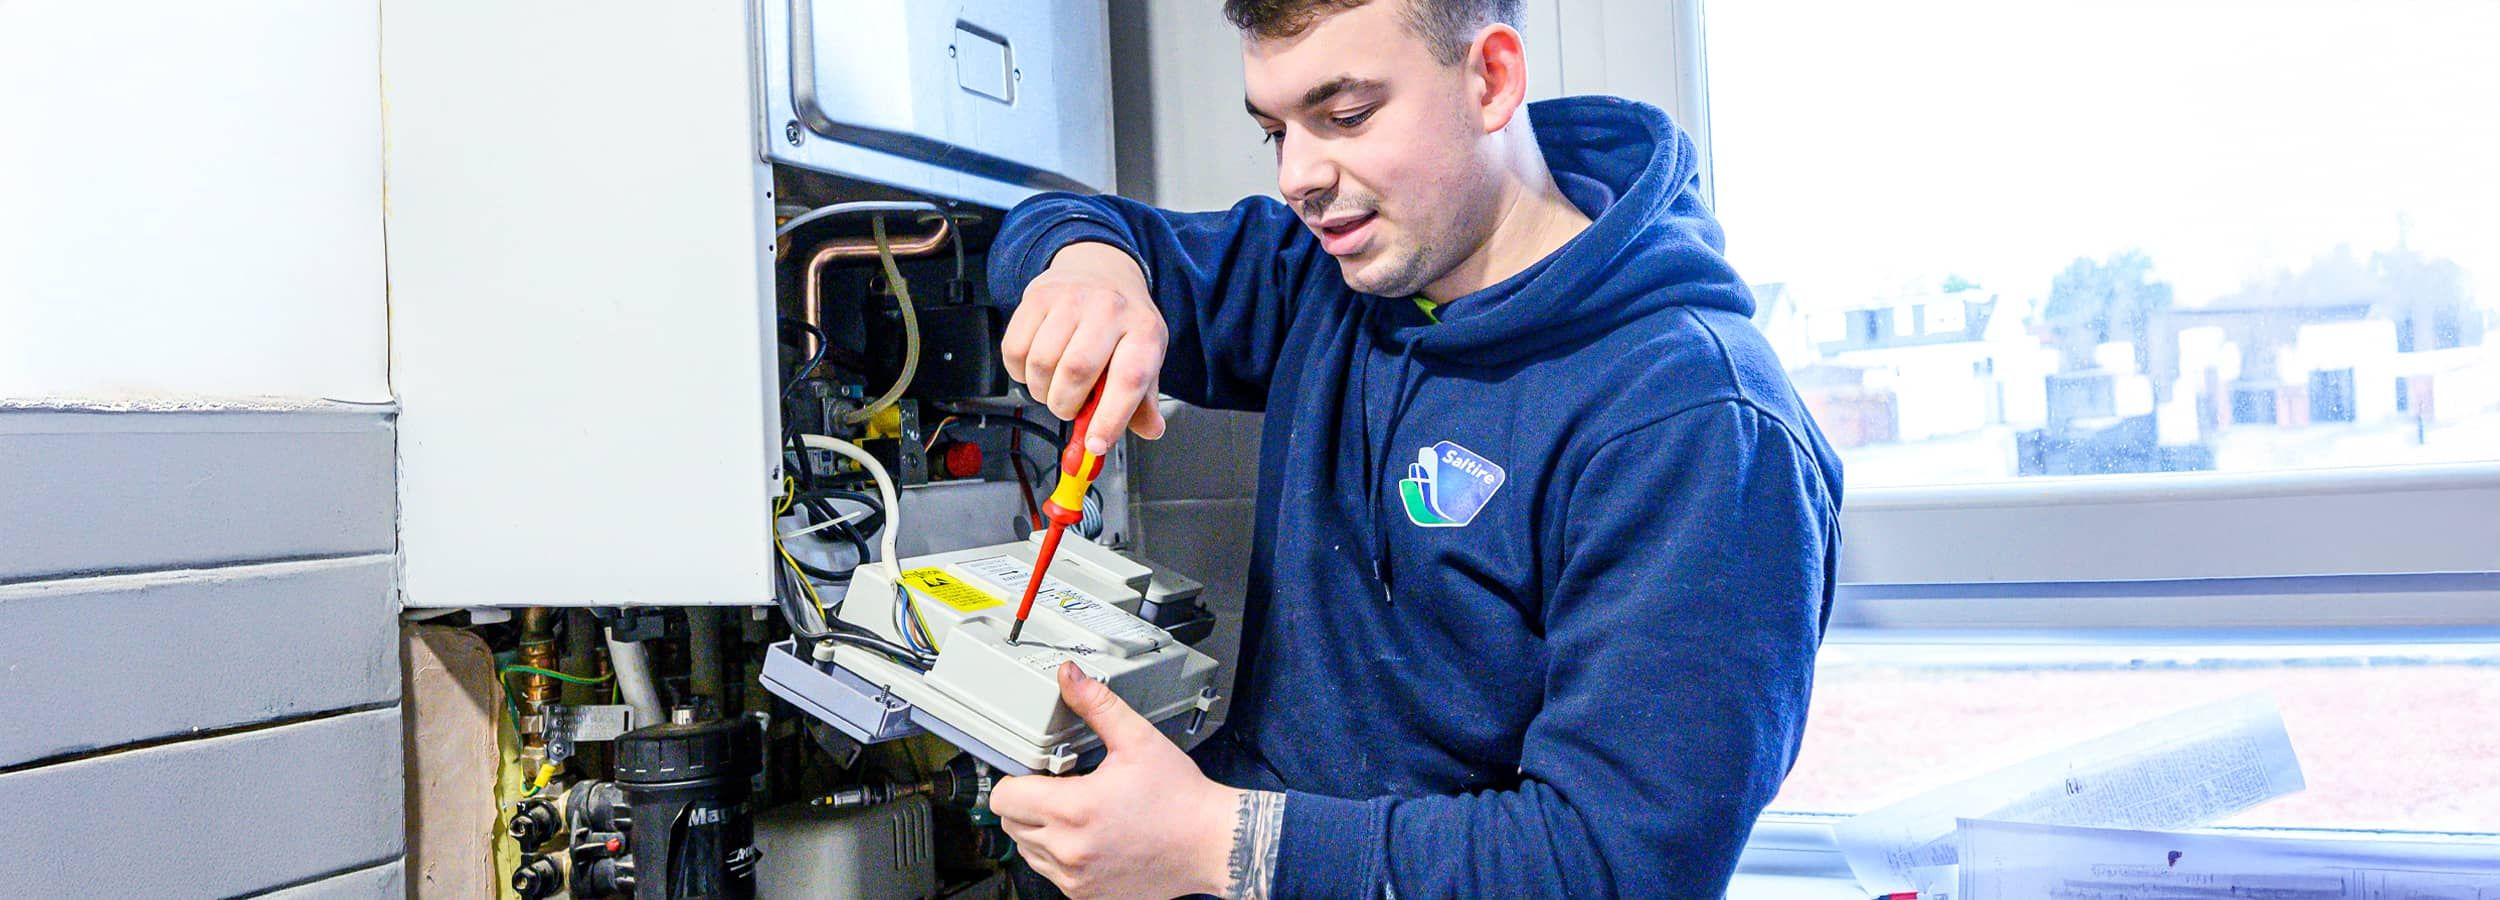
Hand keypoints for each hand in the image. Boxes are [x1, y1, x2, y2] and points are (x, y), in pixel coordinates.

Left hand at [991, 663, 1238, 898]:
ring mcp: (1075, 877)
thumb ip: (1098, 705)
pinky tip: (1088, 834)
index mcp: (1074, 810)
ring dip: (1040, 828)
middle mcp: (1069, 849)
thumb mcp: (1138, 740)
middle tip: (1063, 786)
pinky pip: (1049, 871)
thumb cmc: (1181, 797)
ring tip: (1078, 811)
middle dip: (1028, 800)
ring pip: (1026, 849)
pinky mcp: (1084, 893)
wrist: (1211, 843)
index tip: (1040, 770)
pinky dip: (1059, 852)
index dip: (1018, 776)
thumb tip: (1071, 678)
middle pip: (1010, 823)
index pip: (1005, 797)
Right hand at [1001, 241, 1169, 453]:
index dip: (1110, 419)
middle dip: (1066, 405)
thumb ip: (1144, 400)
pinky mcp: (1037, 297)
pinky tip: (1036, 367)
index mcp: (1144, 331)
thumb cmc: (1123, 323)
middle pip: (1076, 371)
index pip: (1129, 379)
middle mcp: (1109, 309)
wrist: (1100, 269)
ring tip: (1055, 385)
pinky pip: (1015, 350)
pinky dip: (1020, 372)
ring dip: (1042, 390)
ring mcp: (1071, 299)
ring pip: (1042, 363)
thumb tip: (1149, 430)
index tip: (1095, 445)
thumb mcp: (1145, 356)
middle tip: (1069, 407)